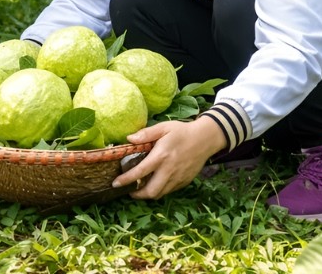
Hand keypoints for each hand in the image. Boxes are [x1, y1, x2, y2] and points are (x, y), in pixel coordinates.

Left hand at [111, 117, 227, 198]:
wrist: (205, 139)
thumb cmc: (182, 131)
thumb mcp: (163, 127)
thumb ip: (146, 133)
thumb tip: (129, 139)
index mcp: (161, 156)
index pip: (140, 172)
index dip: (126, 180)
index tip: (115, 184)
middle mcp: (169, 170)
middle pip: (151, 191)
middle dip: (137, 194)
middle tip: (129, 190)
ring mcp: (178, 178)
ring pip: (160, 194)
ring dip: (148, 194)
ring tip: (140, 188)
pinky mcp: (184, 182)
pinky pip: (169, 191)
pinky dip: (160, 190)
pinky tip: (156, 183)